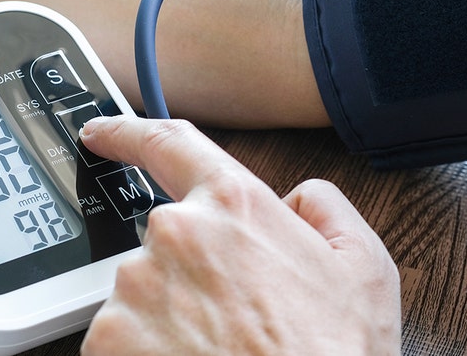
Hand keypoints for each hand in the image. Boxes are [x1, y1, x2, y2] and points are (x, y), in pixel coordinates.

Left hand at [79, 116, 399, 354]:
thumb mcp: (364, 268)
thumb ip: (323, 208)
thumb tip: (295, 201)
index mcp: (233, 205)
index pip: (168, 143)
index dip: (128, 132)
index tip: (102, 134)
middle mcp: (174, 234)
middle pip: (165, 239)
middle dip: (192, 271)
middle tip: (233, 315)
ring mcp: (135, 290)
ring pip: (143, 293)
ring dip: (170, 316)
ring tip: (219, 350)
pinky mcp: (107, 343)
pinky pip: (121, 338)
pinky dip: (146, 353)